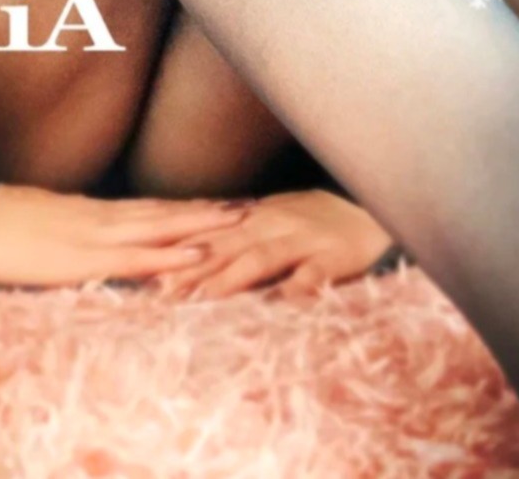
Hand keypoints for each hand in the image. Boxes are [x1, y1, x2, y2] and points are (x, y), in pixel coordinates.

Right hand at [0, 183, 249, 287]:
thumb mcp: (33, 224)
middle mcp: (98, 219)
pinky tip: (197, 256)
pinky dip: (170, 256)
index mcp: (88, 213)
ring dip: (201, 225)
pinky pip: (135, 257)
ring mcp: (93, 235)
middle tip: (248, 206)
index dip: (181, 207)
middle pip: (162, 212)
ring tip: (239, 220)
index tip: (215, 205)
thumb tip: (76, 242)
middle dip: (205, 211)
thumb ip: (62, 232)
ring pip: (159, 228)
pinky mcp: (82, 257)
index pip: (146, 209)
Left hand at [164, 190, 394, 300]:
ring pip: (260, 259)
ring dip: (229, 280)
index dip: (178, 255)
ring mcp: (303, 240)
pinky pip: (311, 276)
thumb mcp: (272, 223)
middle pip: (225, 248)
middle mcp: (274, 225)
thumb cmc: (313, 223)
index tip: (147, 275)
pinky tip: (276, 307)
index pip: (210, 237)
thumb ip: (236, 239)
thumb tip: (188, 259)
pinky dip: (293, 290)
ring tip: (202, 302)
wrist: (371, 210)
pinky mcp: (333, 257)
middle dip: (191, 271)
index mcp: (255, 217)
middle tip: (160, 295)